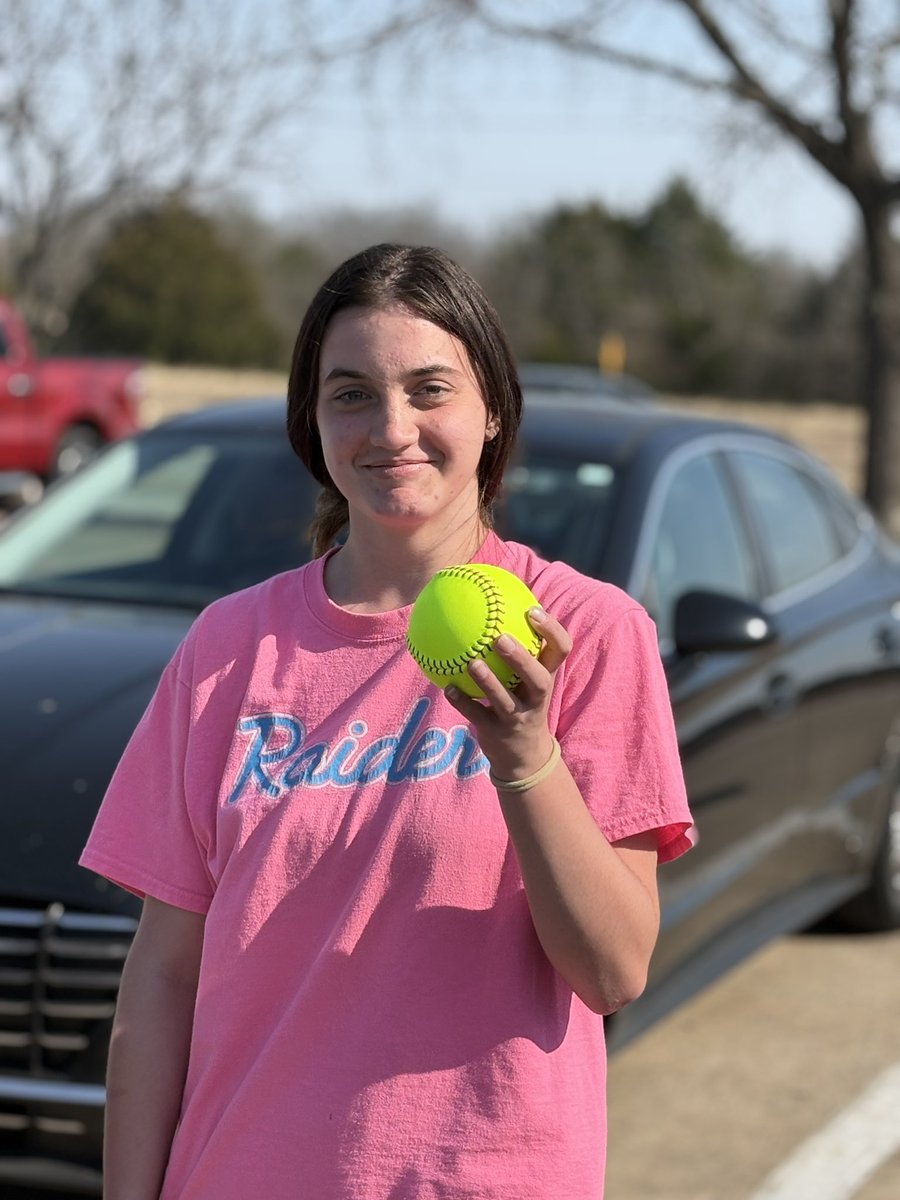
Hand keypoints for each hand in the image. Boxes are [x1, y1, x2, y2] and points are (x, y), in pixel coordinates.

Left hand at [444, 606, 571, 781]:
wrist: (524, 756)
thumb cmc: (522, 702)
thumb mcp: (528, 678)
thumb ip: (519, 647)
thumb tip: (496, 602)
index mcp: (546, 676)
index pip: (561, 650)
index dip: (551, 630)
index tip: (532, 610)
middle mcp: (537, 697)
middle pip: (538, 678)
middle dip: (521, 659)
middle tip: (501, 638)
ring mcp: (518, 718)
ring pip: (505, 700)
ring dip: (489, 681)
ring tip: (472, 662)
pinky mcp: (497, 733)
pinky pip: (477, 716)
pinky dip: (463, 702)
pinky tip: (448, 688)